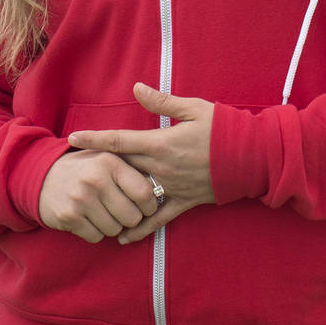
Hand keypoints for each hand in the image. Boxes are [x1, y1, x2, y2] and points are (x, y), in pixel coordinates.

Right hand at [39, 147, 161, 242]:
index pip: (144, 192)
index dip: (149, 204)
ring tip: (103, 211)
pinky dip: (96, 232)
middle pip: (132, 217)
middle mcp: (96, 179)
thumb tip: (159, 188)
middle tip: (123, 211)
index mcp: (110, 162)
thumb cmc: (85, 169)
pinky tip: (89, 218)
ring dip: (112, 225)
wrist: (42, 177)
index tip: (145, 206)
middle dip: (130, 218)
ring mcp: (81, 199)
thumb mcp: (106, 158)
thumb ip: (130, 168)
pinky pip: (96, 236)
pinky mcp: (69, 217)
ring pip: (115, 229)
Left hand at [68, 82, 214, 243]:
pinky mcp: (184, 202)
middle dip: (96, 165)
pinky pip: (157, 218)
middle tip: (74, 166)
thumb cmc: (224, 128)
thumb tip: (137, 88)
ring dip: (112, 194)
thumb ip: (162, 101)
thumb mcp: (194, 108)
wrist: (253, 157)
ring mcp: (171, 187)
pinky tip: (122, 236)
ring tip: (90, 198)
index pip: (119, 140)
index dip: (94, 139)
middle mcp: (161, 168)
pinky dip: (139, 228)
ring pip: (134, 193)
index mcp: (162, 143)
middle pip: (121, 166)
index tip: (72, 138)